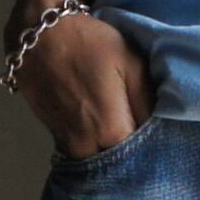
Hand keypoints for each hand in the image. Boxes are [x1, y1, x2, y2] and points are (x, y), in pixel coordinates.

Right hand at [10, 10, 153, 160]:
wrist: (37, 36)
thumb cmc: (89, 44)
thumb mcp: (131, 64)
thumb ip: (148, 103)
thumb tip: (162, 130)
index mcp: (111, 132)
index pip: (142, 157)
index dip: (154, 147)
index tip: (163, 137)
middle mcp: (87, 147)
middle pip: (119, 163)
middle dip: (133, 154)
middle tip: (146, 133)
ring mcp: (67, 145)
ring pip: (99, 159)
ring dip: (112, 149)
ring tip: (122, 127)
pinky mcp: (55, 138)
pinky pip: (83, 149)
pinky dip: (95, 143)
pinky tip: (101, 124)